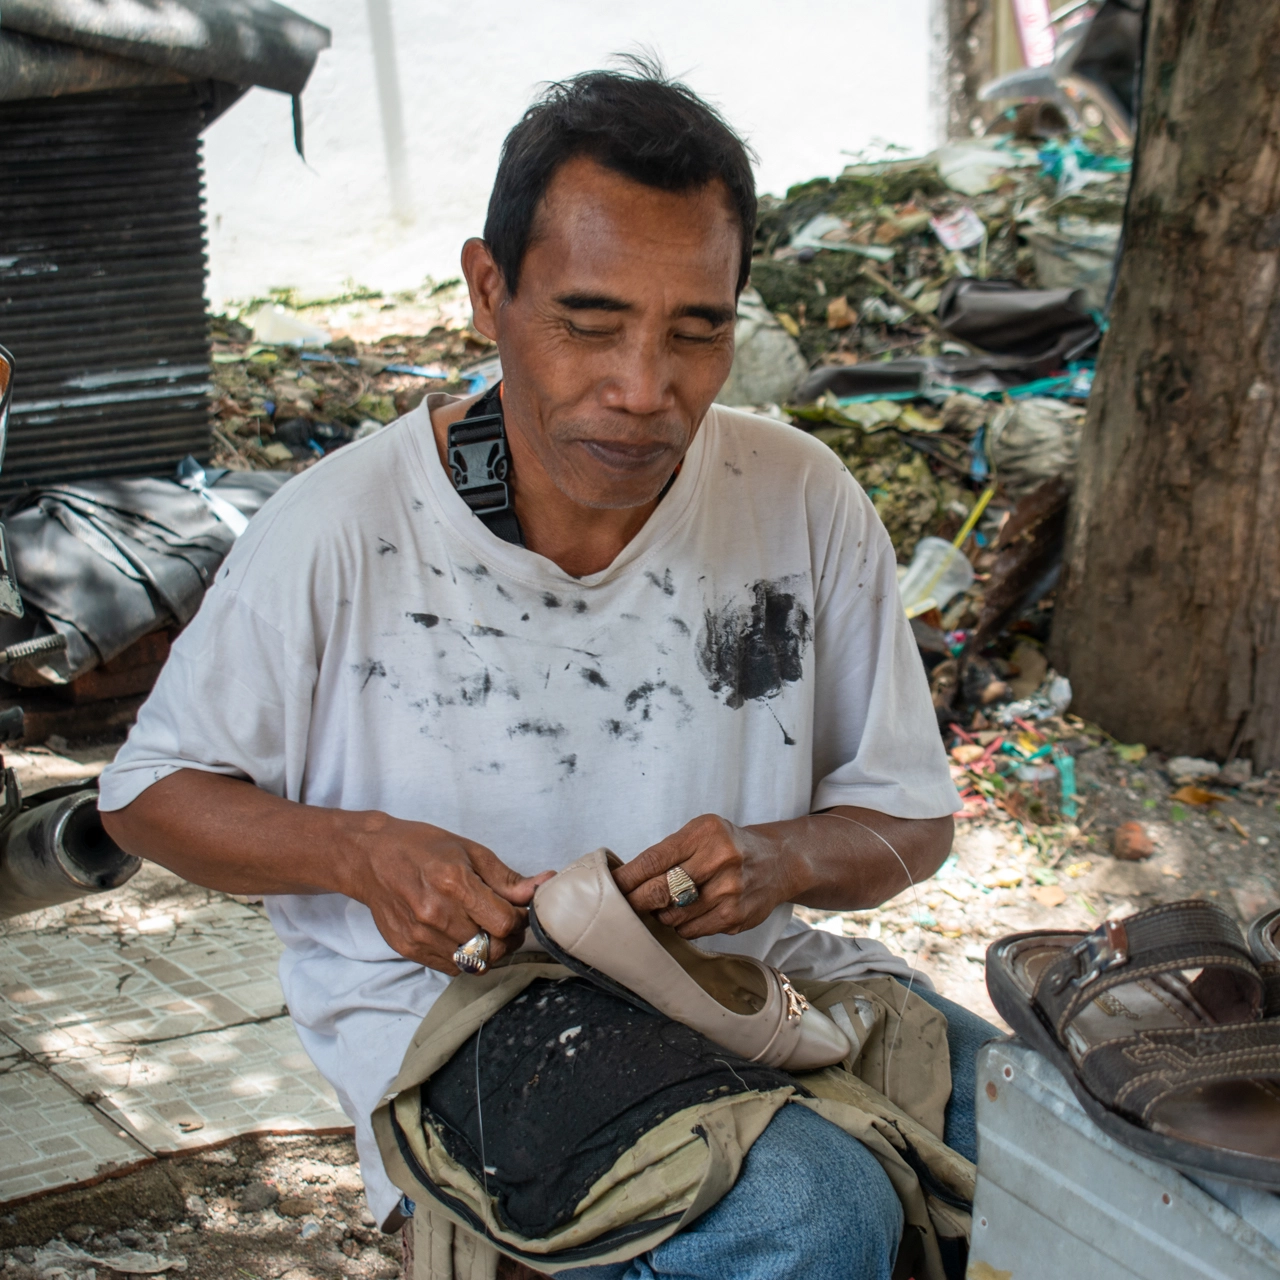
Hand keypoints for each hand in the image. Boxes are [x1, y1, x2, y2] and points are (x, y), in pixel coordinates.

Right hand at [346, 812, 552, 973]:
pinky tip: (459, 934)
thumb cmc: (422, 847)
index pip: (504, 922)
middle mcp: (435, 914)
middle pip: (492, 948)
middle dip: (507, 938)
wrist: (370, 857)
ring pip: (474, 963)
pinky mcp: (408, 949)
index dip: (519, 919)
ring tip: (482, 928)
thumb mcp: (469, 851)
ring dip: (487, 950)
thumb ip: (506, 878)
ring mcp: (420, 936)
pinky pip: (450, 968)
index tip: (517, 910)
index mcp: (454, 883)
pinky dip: (463, 957)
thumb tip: (542, 886)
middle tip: (504, 922)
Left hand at [612, 814, 798, 939]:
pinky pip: (690, 930)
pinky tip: (688, 913)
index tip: (608, 887)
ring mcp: (730, 891)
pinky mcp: (736, 917)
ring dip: (661, 914)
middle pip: (660, 890)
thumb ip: (668, 853)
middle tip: (623, 906)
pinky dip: (680, 925)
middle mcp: (720, 860)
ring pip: (672, 915)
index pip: (653, 860)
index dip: (626, 878)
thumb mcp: (701, 833)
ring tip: (666, 904)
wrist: (777, 862)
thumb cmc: (727, 846)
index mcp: (705, 833)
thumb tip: (625, 882)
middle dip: (635, 901)